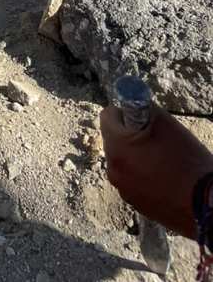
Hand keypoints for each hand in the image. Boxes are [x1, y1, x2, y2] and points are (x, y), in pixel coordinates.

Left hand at [100, 104, 212, 237]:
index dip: (124, 113)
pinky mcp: (137, 206)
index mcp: (116, 146)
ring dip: (136, 158)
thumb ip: (142, 108)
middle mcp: (113, 169)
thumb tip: (131, 105)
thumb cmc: (186, 159)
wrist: (206, 202)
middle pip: (114, 140)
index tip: (142, 119)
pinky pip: (134, 182)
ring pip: (124, 162)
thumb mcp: (165, 122)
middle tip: (156, 141)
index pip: (107, 116)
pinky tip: (165, 179)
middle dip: (130, 137)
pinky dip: (143, 177)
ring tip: (163, 162)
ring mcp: (124, 190)